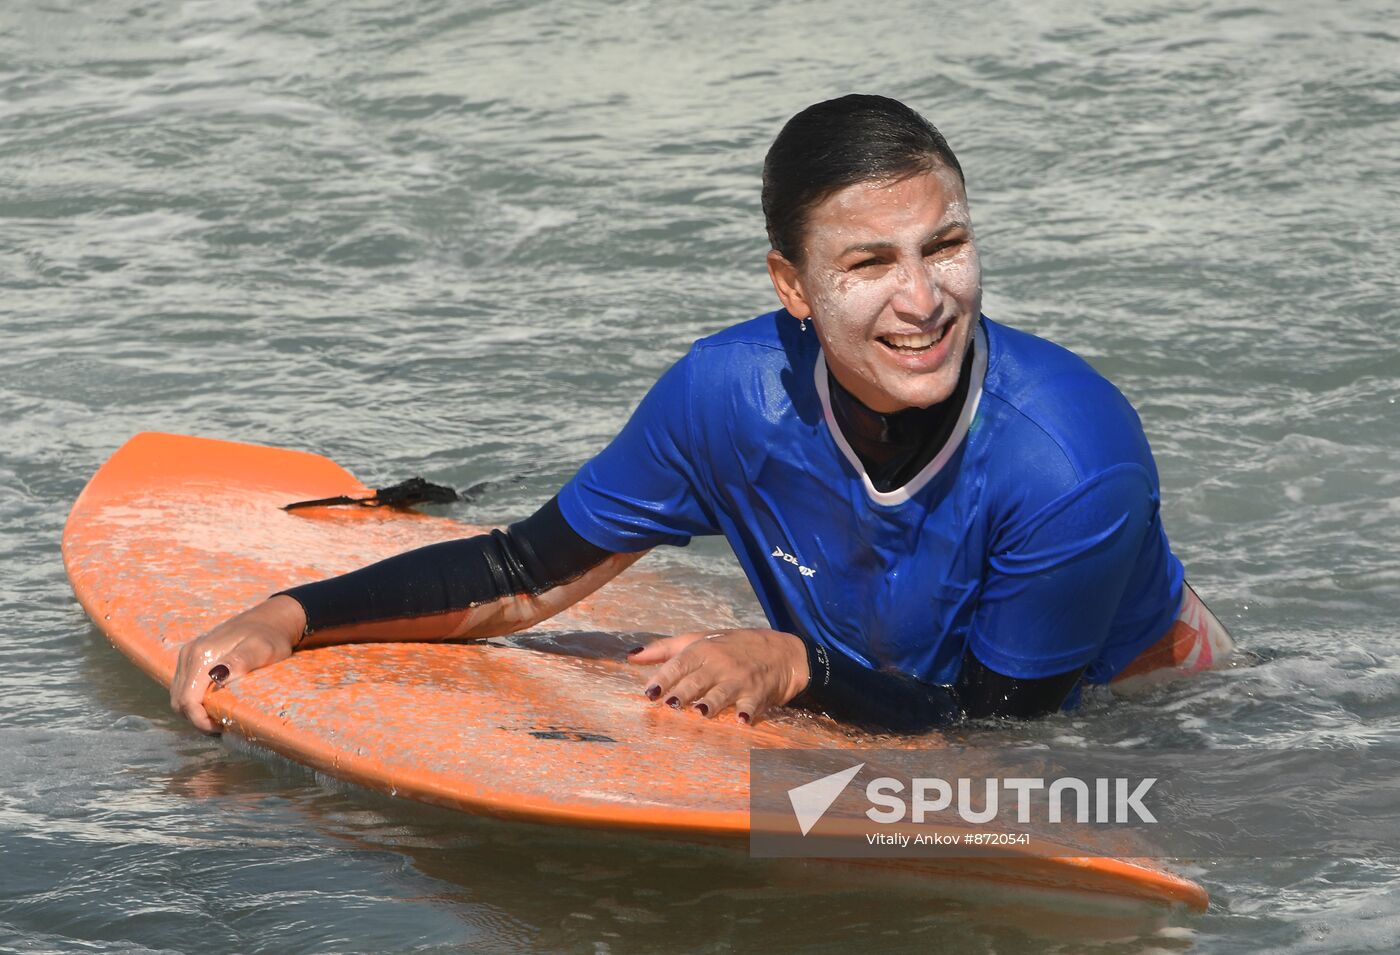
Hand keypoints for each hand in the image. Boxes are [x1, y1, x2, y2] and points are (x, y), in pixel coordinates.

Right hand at [169, 595, 306, 732]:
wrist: (269, 618)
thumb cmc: (270, 636)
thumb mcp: (262, 649)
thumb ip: (240, 661)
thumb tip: (217, 676)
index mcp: (201, 655)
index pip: (186, 699)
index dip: (199, 720)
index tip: (221, 727)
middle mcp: (189, 655)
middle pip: (178, 700)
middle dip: (196, 719)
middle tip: (222, 725)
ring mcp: (188, 656)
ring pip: (179, 696)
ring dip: (194, 712)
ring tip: (220, 717)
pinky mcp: (192, 658)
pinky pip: (184, 687)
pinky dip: (195, 702)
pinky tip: (215, 704)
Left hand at [628, 628, 809, 725]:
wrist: (780, 651)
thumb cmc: (733, 646)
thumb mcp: (699, 640)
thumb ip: (664, 649)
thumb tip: (631, 657)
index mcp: (702, 650)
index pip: (679, 663)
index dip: (664, 677)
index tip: (649, 692)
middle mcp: (719, 663)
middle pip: (697, 680)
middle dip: (683, 692)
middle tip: (669, 704)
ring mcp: (739, 678)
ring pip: (722, 692)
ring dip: (712, 702)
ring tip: (700, 712)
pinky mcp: (758, 692)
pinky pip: (752, 703)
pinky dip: (748, 711)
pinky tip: (742, 721)